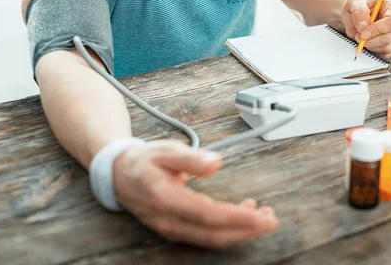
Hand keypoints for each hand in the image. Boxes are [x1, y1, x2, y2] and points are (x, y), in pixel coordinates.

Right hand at [113, 140, 277, 248]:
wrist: (119, 175)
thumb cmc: (144, 160)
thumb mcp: (166, 150)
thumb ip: (190, 158)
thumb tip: (216, 162)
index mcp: (165, 198)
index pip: (207, 215)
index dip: (236, 218)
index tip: (260, 215)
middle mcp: (168, 219)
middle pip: (213, 234)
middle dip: (246, 230)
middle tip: (271, 220)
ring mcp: (172, 228)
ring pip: (211, 239)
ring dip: (241, 232)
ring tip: (264, 217)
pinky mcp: (177, 229)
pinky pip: (206, 235)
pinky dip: (228, 229)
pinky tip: (244, 214)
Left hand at [341, 0, 390, 58]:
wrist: (354, 17)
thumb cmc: (357, 7)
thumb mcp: (354, 2)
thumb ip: (359, 11)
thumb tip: (364, 25)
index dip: (377, 29)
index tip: (363, 34)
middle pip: (390, 37)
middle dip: (371, 40)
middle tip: (358, 37)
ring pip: (388, 47)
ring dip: (372, 47)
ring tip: (362, 39)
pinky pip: (387, 54)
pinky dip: (375, 52)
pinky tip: (368, 44)